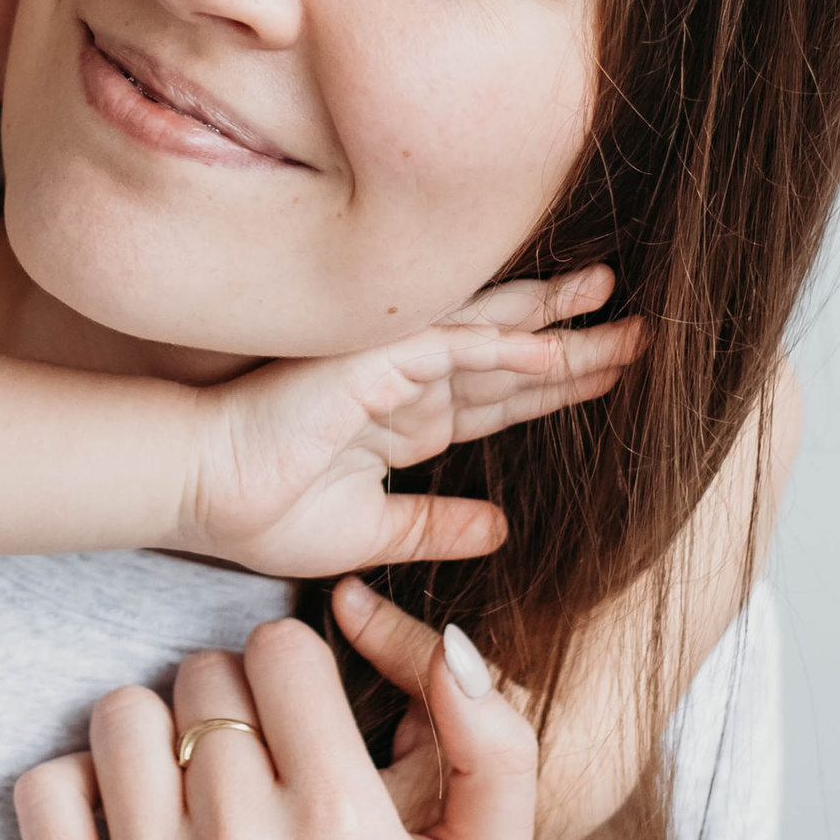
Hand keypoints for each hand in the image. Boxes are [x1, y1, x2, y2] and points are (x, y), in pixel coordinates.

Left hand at [15, 610, 539, 839]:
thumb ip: (497, 744)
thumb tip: (451, 646)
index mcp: (344, 829)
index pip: (280, 649)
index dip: (293, 671)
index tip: (301, 718)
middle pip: (202, 679)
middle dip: (231, 706)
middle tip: (254, 767)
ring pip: (122, 716)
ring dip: (157, 737)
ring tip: (192, 791)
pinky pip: (46, 790)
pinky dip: (79, 789)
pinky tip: (130, 825)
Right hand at [164, 269, 641, 578]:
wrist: (197, 492)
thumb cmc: (258, 511)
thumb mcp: (372, 533)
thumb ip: (436, 524)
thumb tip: (502, 529)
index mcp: (408, 423)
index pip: (501, 398)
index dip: (558, 385)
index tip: (614, 374)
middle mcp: (409, 387)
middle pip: (511, 361)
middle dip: (578, 347)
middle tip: (643, 329)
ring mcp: (393, 368)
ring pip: (492, 338)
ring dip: (556, 326)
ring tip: (616, 306)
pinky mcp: (372, 363)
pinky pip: (453, 348)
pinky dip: (506, 347)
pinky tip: (554, 346)